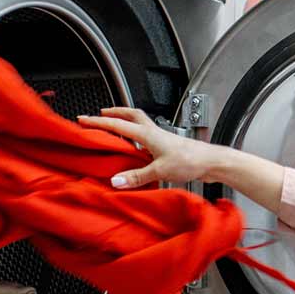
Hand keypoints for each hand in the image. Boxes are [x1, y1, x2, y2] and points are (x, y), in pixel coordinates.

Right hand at [77, 107, 229, 187]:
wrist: (212, 162)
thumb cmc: (191, 161)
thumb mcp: (160, 171)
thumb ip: (137, 176)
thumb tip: (116, 180)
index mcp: (148, 134)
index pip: (118, 125)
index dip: (98, 122)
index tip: (82, 119)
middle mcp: (154, 132)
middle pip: (131, 115)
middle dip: (114, 112)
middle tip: (100, 114)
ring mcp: (161, 138)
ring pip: (140, 123)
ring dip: (126, 121)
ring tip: (115, 127)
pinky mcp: (167, 146)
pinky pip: (146, 136)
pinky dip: (136, 136)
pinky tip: (135, 148)